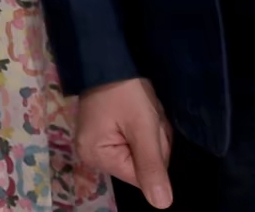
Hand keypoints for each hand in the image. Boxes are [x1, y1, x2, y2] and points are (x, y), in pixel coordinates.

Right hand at [71, 78, 174, 206]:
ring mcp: (97, 143)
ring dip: (149, 133)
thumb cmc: (124, 90)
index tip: (150, 126)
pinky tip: (136, 111)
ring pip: (139, 152)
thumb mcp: (143, 126)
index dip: (155, 153)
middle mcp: (92, 155)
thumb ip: (152, 166)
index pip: (141, 175)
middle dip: (152, 141)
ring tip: (142, 109)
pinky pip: (131, 141)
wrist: (107, 56)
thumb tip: (162, 205)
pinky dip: (141, 128)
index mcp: (97, 157)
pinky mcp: (103, 132)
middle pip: (140, 164)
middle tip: (147, 115)